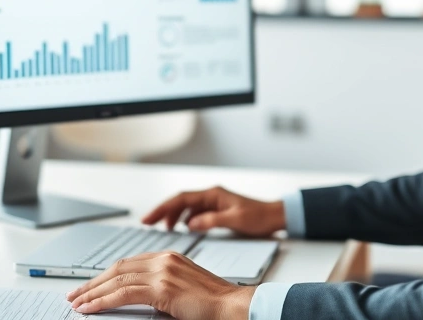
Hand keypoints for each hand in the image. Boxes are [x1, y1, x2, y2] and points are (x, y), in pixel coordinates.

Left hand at [66, 251, 254, 318]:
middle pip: (118, 268)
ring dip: (93, 293)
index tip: (91, 286)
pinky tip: (91, 308)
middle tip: (75, 294)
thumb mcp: (183, 287)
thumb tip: (136, 296)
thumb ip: (161, 286)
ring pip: (116, 280)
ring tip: (77, 303)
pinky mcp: (162, 288)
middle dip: (93, 282)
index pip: (128, 263)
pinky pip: (123, 293)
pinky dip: (102, 300)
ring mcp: (162, 272)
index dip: (106, 275)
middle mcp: (163, 259)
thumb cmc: (213, 303)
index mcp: (168, 257)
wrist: (232, 306)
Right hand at [143, 186, 284, 236]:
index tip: (148, 218)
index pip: (180, 199)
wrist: (275, 216)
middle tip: (147, 223)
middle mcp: (211, 196)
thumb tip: (190, 224)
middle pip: (180, 201)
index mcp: (212, 194)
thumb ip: (211, 221)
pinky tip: (182, 227)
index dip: (163, 208)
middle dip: (163, 211)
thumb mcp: (235, 220)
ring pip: (186, 206)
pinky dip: (184, 219)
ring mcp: (213, 202)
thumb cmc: (259, 217)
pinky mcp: (217, 210)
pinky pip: (194, 212)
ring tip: (163, 228)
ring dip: (173, 215)